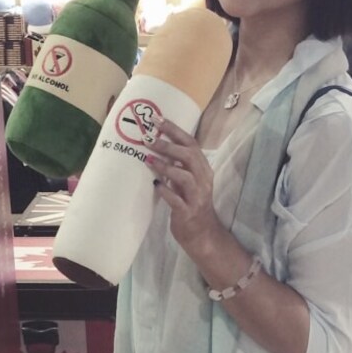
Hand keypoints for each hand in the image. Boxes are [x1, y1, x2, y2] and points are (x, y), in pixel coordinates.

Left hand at [144, 116, 225, 258]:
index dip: (174, 130)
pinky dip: (165, 191)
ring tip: (148, 160)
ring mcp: (197, 197)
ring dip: (166, 167)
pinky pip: (176, 200)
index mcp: (203, 169)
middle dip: (168, 146)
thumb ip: (178, 165)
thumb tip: (157, 145)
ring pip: (185, 176)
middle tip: (148, 139)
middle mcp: (203, 180)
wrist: (202, 233)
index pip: (191, 144)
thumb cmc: (192, 203)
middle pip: (189, 156)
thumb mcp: (188, 181)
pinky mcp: (188, 212)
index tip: (156, 119)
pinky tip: (155, 185)